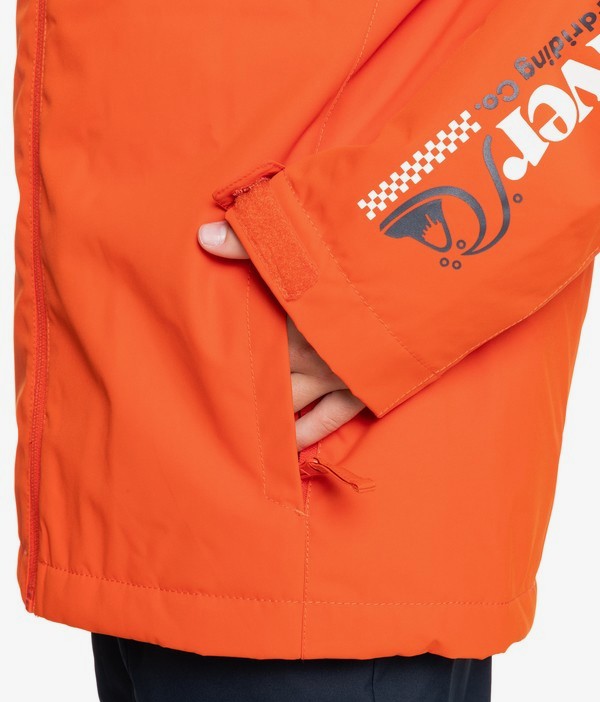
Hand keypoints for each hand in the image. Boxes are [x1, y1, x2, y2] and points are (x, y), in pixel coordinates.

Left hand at [198, 220, 365, 449]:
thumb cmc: (368, 258)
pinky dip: (307, 431)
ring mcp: (334, 376)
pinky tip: (290, 444)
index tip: (200, 361)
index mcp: (290, 315)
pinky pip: (328, 419)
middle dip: (241, 389)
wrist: (429, 286)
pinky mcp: (363, 389)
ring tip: (243, 431)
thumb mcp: (310, 242)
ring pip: (289, 403)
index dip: (225, 347)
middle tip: (212, 406)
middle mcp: (306, 352)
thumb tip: (204, 236)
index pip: (248, 336)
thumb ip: (254, 242)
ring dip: (268, 415)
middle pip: (265, 377)